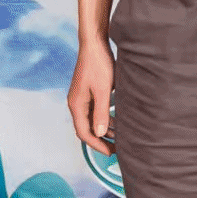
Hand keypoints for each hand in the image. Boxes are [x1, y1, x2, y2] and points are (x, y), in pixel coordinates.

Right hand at [68, 40, 114, 155]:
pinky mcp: (88, 92)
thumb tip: (100, 133)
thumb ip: (101, 112)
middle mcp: (76, 103)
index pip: (84, 132)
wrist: (95, 44)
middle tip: (116, 149)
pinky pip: (95, 110)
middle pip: (86, 128)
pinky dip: (105, 118)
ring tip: (120, 137)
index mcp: (76, 105)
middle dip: (101, 140)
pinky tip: (117, 121)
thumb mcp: (103, 90)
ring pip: (92, 120)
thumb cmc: (99, 64)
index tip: (110, 153)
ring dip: (104, 129)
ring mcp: (82, 97)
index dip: (97, 145)